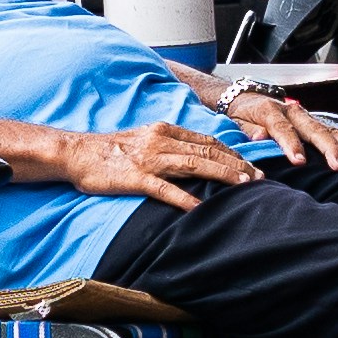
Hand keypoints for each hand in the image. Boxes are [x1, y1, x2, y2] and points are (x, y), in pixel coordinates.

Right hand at [58, 122, 259, 209]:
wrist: (77, 153)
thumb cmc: (110, 150)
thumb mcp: (145, 139)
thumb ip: (169, 145)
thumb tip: (195, 157)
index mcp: (165, 130)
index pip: (208, 140)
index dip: (233, 151)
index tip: (252, 162)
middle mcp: (162, 141)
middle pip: (209, 151)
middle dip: (238, 164)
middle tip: (260, 176)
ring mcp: (150, 159)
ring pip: (195, 164)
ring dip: (223, 174)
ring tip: (244, 185)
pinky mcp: (136, 178)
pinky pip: (165, 189)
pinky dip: (185, 197)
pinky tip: (200, 207)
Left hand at [218, 85, 337, 170]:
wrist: (248, 98)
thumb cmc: (241, 116)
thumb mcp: (236, 123)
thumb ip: (248, 131)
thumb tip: (259, 138)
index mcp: (270, 111)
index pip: (282, 129)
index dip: (291, 145)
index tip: (299, 161)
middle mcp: (293, 112)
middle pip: (314, 129)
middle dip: (329, 148)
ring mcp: (307, 116)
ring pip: (330, 130)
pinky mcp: (316, 122)